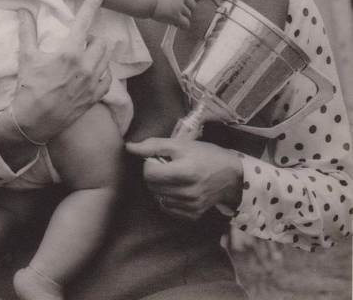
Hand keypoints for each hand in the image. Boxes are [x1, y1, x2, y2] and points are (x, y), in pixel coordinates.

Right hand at [0, 0, 111, 168]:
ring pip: (107, 58)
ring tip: (86, 56)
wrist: (33, 122)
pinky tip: (92, 73)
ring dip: (99, 53)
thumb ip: (28, 32)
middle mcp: (85, 66)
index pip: (84, 22)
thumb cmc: (29, 88)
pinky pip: (108, 77)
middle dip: (92, 38)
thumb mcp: (26, 58)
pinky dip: (103, 72)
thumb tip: (23, 10)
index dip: (92, 5)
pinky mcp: (96, 96)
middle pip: (101, 41)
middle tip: (80, 42)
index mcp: (69, 53)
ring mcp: (93, 82)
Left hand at [126, 137, 242, 220]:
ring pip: (158, 197)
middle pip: (151, 186)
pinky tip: (178, 189)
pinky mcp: (193, 215)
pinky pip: (167, 208)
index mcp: (185, 171)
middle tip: (167, 167)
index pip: (149, 173)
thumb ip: (153, 146)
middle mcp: (188, 192)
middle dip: (154, 174)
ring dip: (160, 186)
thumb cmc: (205, 155)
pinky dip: (168, 198)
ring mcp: (190, 206)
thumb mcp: (181, 145)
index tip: (160, 158)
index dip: (150, 163)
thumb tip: (129, 147)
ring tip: (173, 177)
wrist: (232, 175)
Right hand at [153, 0, 201, 28]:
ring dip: (182, 16)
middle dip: (186, 8)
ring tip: (172, 15)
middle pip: (193, 5)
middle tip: (177, 9)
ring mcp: (180, 6)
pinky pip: (186, 23)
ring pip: (188, 15)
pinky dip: (182, 25)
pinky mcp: (176, 16)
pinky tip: (176, 23)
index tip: (192, 0)